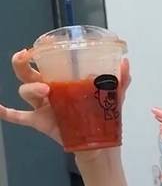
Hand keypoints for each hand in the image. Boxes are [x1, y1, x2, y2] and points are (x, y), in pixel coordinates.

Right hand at [0, 50, 130, 148]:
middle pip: (27, 73)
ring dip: (30, 87)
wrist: (99, 144)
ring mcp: (42, 106)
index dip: (41, 50)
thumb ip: (119, 80)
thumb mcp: (113, 96)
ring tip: (45, 89)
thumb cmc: (101, 116)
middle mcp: (49, 90)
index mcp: (62, 80)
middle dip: (22, 63)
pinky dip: (7, 113)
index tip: (43, 42)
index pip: (47, 62)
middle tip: (26, 55)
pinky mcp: (40, 122)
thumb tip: (126, 63)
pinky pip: (19, 117)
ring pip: (26, 91)